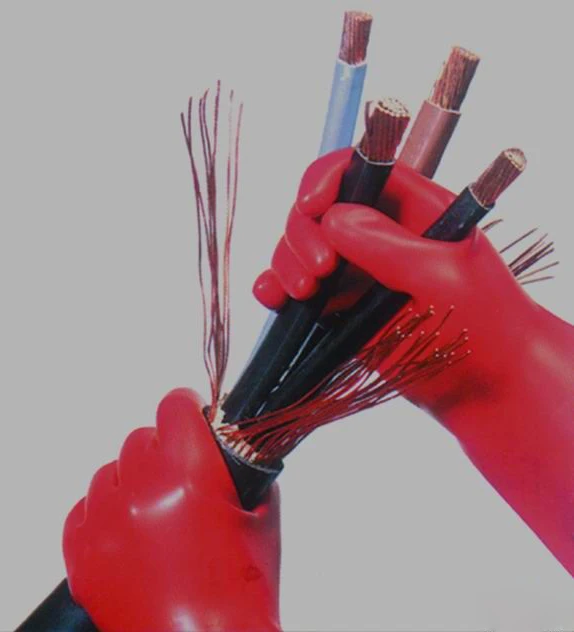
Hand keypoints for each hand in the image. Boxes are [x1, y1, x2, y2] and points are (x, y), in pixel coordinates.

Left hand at [63, 388, 280, 631]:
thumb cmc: (239, 592)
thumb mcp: (262, 516)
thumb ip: (243, 468)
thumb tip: (230, 443)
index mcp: (190, 474)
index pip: (174, 406)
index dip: (188, 409)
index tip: (192, 417)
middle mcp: (142, 491)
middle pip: (143, 437)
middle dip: (165, 451)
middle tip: (183, 479)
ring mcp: (107, 522)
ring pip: (111, 469)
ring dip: (134, 480)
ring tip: (158, 512)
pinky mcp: (83, 552)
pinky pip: (86, 506)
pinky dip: (109, 511)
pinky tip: (135, 532)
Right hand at [254, 149, 573, 574]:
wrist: (486, 385)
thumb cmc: (484, 327)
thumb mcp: (441, 275)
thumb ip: (382, 243)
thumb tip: (334, 221)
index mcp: (412, 208)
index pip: (353, 170)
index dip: (323, 180)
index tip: (310, 207)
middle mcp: (380, 234)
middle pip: (316, 210)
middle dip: (300, 232)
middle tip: (313, 270)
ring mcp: (358, 270)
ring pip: (301, 249)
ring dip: (286, 263)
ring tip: (296, 288)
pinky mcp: (344, 307)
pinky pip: (299, 288)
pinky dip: (280, 289)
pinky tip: (277, 298)